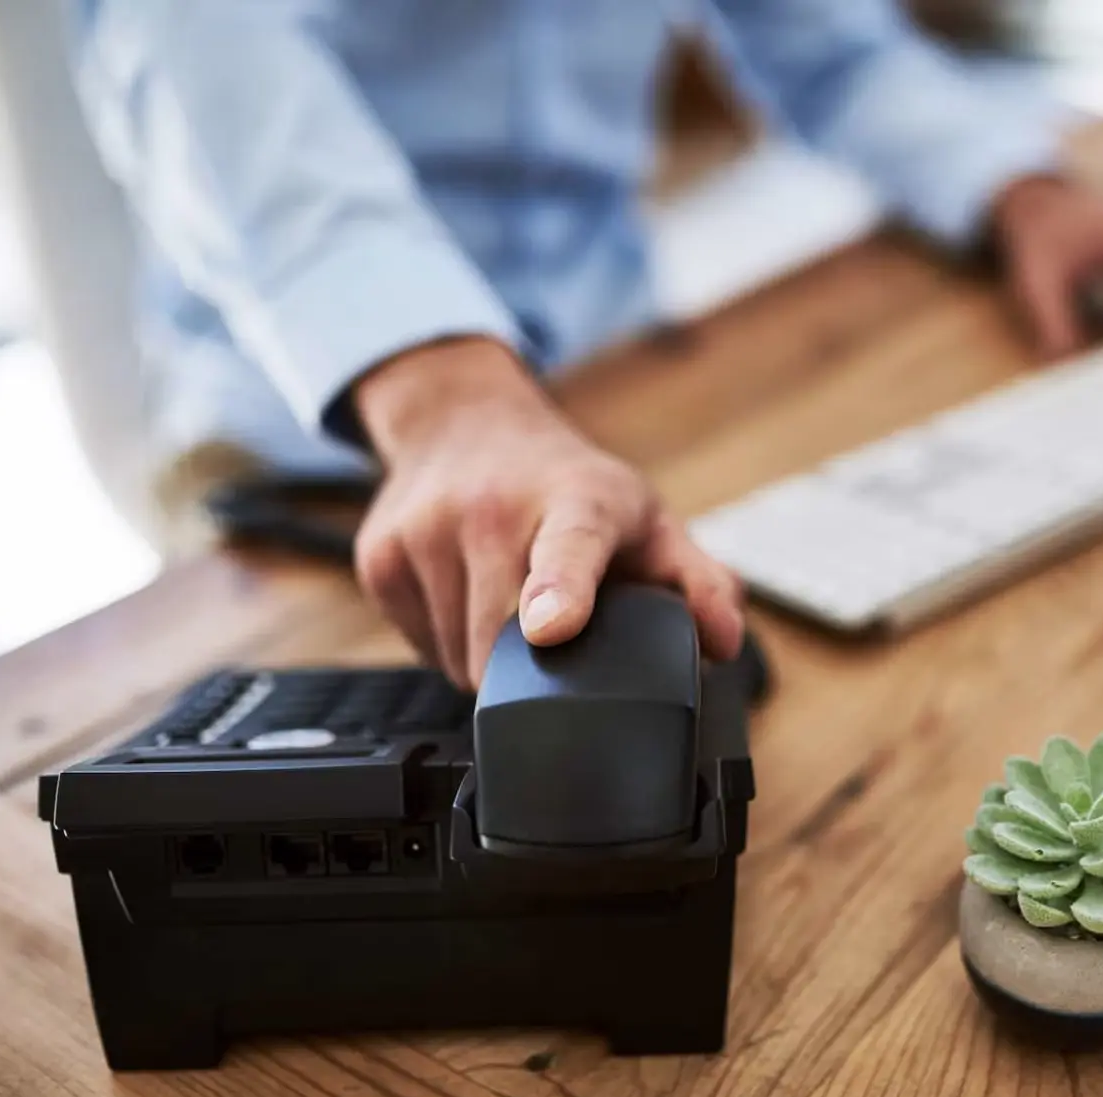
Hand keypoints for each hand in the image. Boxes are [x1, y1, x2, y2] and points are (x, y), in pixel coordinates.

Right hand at [350, 337, 745, 687]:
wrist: (463, 421)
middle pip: (501, 642)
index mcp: (576, 501)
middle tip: (556, 633)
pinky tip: (467, 596)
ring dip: (486, 659)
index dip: (560, 591)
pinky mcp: (378, 557)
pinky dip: (446, 641)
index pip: (567, 549)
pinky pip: (418, 645)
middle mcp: (492, 509)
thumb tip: (724, 640)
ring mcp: (425, 531)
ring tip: (509, 605)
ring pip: (456, 658)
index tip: (551, 627)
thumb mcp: (648, 523)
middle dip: (531, 668)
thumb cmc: (570, 487)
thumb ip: (698, 584)